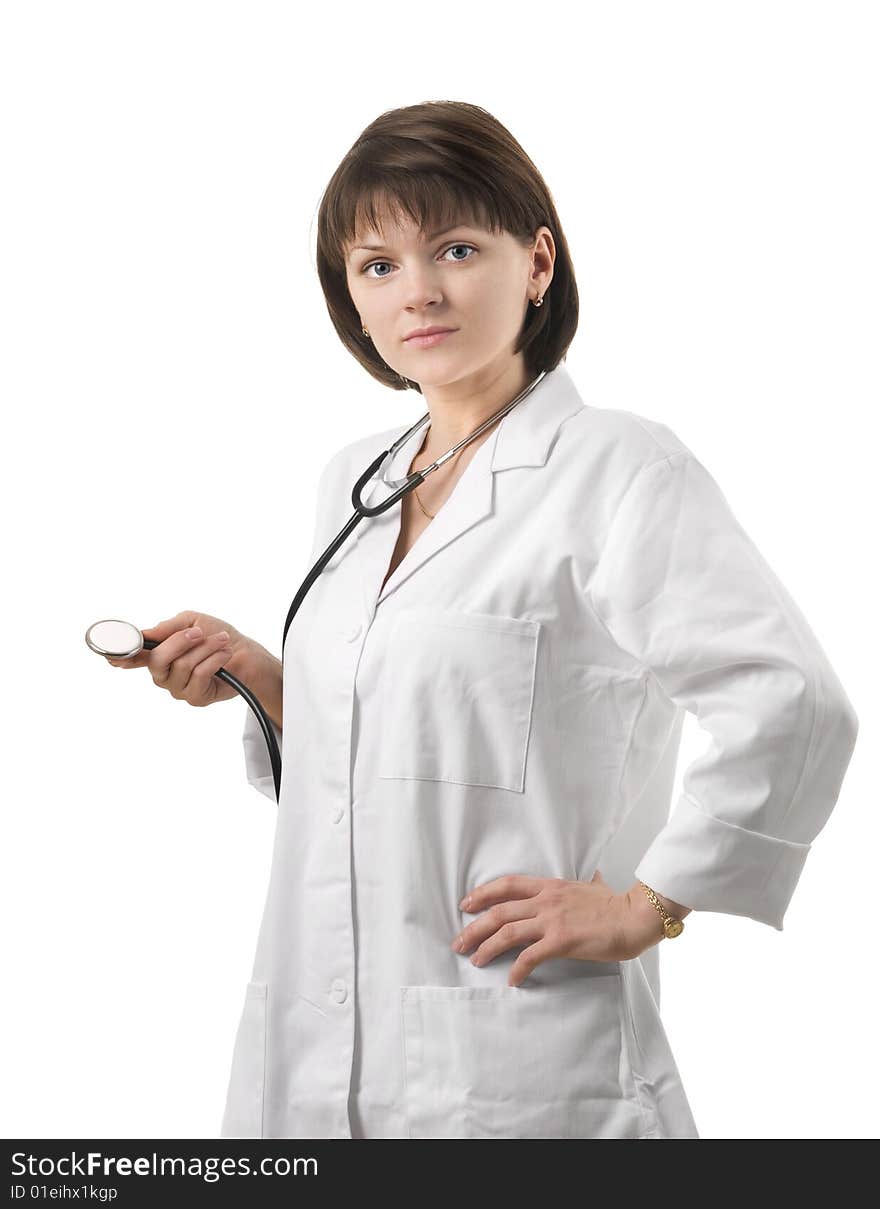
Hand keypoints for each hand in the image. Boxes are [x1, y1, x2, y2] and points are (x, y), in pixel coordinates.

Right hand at [103, 609, 257, 708]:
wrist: (247, 654)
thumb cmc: (217, 635)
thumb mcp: (192, 621)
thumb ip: (167, 628)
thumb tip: (145, 634)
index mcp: (159, 654)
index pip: (135, 657)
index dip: (121, 657)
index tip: (111, 657)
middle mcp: (164, 674)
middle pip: (158, 660)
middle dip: (180, 642)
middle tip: (199, 633)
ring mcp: (178, 688)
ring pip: (182, 666)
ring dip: (205, 648)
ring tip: (221, 641)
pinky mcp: (195, 698)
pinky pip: (199, 676)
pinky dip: (214, 660)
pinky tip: (224, 655)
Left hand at [450, 871, 667, 987]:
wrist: (634, 917)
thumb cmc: (616, 904)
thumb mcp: (594, 886)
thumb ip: (587, 883)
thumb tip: (595, 877)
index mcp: (549, 886)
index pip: (507, 885)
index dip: (482, 894)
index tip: (466, 904)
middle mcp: (545, 901)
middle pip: (499, 911)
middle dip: (474, 927)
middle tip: (459, 942)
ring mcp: (552, 920)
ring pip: (507, 932)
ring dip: (486, 947)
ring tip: (475, 959)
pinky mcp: (561, 941)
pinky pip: (530, 957)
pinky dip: (517, 969)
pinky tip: (512, 980)